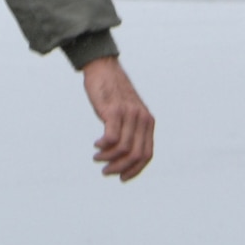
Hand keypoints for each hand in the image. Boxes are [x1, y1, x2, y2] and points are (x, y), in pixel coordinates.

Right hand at [81, 56, 154, 180]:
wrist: (103, 66)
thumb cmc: (113, 91)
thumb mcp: (128, 111)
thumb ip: (131, 128)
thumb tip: (123, 153)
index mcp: (148, 121)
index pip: (147, 154)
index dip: (136, 170)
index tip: (123, 177)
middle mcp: (142, 118)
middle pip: (137, 155)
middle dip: (121, 168)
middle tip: (106, 171)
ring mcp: (129, 114)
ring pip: (124, 149)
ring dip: (108, 159)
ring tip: (97, 158)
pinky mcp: (114, 110)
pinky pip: (112, 138)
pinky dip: (103, 147)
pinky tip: (96, 145)